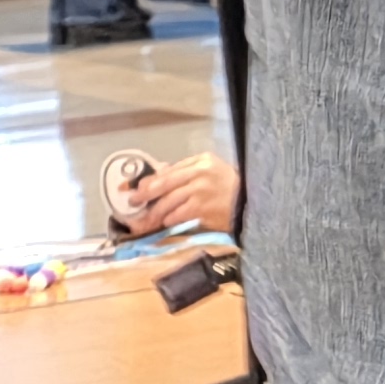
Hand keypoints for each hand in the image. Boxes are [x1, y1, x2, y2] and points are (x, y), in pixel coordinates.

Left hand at [122, 152, 236, 236]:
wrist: (252, 202)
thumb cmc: (229, 186)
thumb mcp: (209, 171)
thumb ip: (185, 172)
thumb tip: (156, 177)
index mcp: (201, 161)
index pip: (168, 170)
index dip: (148, 180)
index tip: (134, 188)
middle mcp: (200, 173)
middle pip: (164, 183)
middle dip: (145, 194)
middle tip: (132, 202)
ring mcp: (201, 191)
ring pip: (168, 201)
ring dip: (154, 212)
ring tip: (145, 220)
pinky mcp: (202, 208)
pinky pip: (178, 214)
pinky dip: (169, 219)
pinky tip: (166, 222)